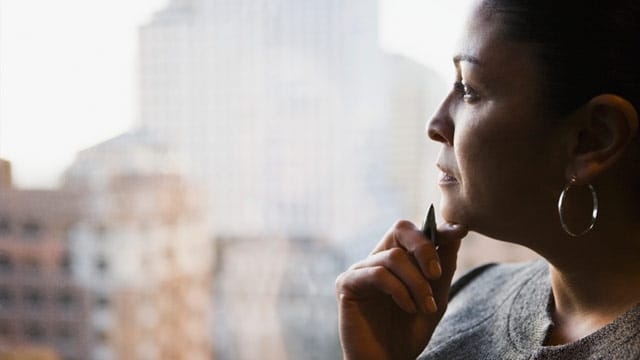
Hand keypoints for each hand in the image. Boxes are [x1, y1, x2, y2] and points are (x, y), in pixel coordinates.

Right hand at [335, 220, 467, 359]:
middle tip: (437, 274)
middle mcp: (376, 259)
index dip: (438, 228)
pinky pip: (378, 274)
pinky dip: (399, 291)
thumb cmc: (408, 332)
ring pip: (394, 256)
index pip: (415, 232)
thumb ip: (443, 266)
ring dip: (417, 282)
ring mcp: (360, 270)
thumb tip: (456, 233)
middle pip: (400, 229)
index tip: (461, 231)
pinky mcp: (346, 284)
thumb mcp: (435, 297)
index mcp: (396, 259)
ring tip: (426, 307)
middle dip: (424, 247)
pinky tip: (408, 309)